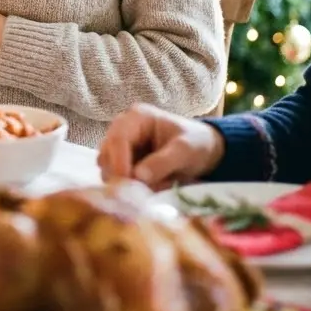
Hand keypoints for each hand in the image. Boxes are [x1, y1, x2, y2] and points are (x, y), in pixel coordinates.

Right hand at [97, 103, 225, 190]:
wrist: (204, 149)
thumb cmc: (196, 144)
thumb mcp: (185, 151)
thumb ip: (163, 162)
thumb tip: (139, 176)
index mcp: (137, 117)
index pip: (118, 138)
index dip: (119, 162)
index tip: (128, 186)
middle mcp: (123, 127)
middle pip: (106, 152)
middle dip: (119, 174)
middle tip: (136, 194)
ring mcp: (121, 144)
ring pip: (106, 165)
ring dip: (122, 181)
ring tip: (144, 191)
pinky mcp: (122, 159)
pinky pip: (114, 174)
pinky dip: (124, 185)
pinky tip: (141, 190)